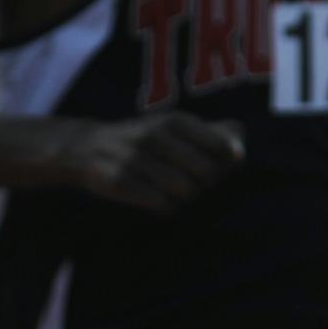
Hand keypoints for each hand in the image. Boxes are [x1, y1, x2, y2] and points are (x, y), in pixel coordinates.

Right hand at [60, 113, 243, 213]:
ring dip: (185, 197)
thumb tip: (241, 138)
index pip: (221, 147)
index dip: (228, 161)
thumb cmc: (145, 140)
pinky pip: (160, 205)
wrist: (87, 147)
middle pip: (206, 173)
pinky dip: (166, 207)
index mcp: (174, 121)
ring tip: (176, 191)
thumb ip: (212, 133)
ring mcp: (135, 159)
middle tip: (196, 183)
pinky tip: (159, 199)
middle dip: (207, 183)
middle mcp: (155, 136)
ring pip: (184, 192)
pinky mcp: (117, 182)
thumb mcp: (175, 127)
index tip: (225, 164)